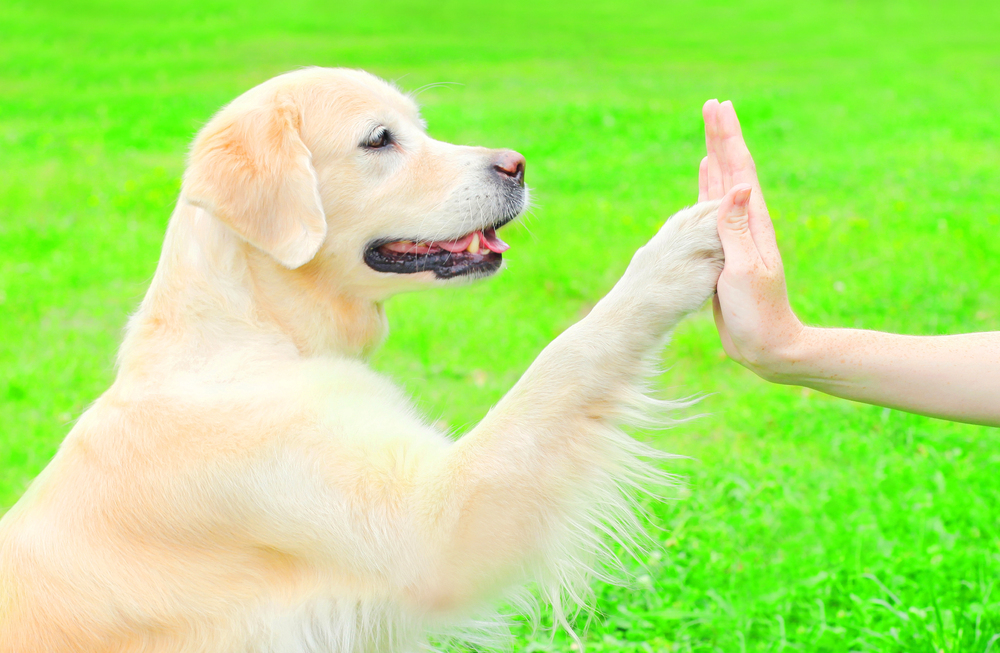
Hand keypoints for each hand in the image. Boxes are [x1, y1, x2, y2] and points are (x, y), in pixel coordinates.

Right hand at [699, 100, 803, 380]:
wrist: (767, 345)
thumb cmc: (758, 313)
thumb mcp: (746, 271)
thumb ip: (738, 231)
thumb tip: (738, 188)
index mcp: (753, 224)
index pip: (739, 171)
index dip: (728, 138)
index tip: (719, 108)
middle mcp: (747, 223)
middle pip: (732, 170)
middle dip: (722, 137)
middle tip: (713, 105)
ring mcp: (737, 235)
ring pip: (723, 185)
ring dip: (716, 156)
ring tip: (710, 132)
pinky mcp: (726, 249)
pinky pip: (713, 208)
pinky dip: (709, 186)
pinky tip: (706, 177)